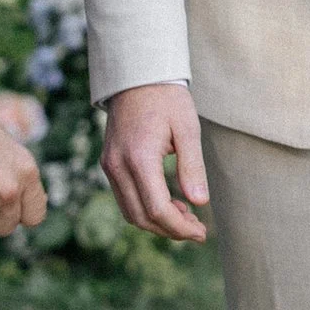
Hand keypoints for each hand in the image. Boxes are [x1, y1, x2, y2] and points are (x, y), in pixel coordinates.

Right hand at [101, 80, 209, 242]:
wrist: (137, 76)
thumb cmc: (167, 99)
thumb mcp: (188, 129)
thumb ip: (192, 167)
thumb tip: (200, 203)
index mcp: (139, 157)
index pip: (157, 208)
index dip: (180, 227)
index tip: (201, 233)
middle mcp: (118, 165)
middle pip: (141, 217)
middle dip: (171, 230)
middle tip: (198, 230)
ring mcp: (109, 165)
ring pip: (130, 212)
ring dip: (158, 222)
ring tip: (187, 217)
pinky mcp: (109, 164)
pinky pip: (125, 199)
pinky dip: (146, 209)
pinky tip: (169, 203)